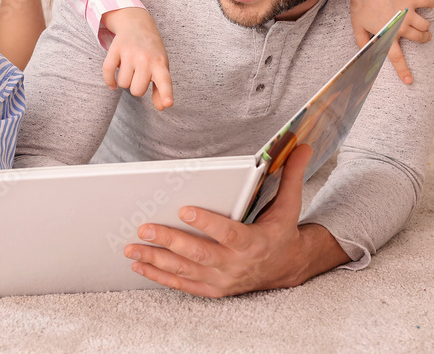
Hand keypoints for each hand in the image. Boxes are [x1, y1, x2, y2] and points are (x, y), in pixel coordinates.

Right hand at [101, 7, 173, 109]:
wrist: (137, 23)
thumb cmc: (152, 51)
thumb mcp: (161, 66)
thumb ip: (161, 88)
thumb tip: (162, 107)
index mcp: (160, 63)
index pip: (164, 81)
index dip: (166, 93)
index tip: (168, 103)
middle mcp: (145, 58)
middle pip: (136, 91)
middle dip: (136, 88)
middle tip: (139, 76)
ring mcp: (129, 53)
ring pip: (123, 83)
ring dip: (125, 81)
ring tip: (130, 70)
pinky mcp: (115, 49)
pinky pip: (108, 72)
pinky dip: (109, 81)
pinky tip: (112, 84)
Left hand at [123, 145, 347, 296]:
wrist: (287, 268)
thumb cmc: (282, 232)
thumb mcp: (291, 205)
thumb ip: (292, 175)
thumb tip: (301, 145)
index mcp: (255, 243)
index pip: (228, 234)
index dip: (207, 223)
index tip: (184, 209)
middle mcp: (237, 265)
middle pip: (199, 253)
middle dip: (170, 241)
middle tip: (145, 227)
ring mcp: (223, 280)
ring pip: (185, 270)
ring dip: (157, 259)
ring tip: (132, 247)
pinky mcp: (213, 289)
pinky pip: (183, 284)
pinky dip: (160, 276)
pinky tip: (140, 265)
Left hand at [345, 0, 433, 84]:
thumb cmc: (361, 5)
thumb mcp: (357, 27)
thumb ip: (362, 42)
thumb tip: (366, 53)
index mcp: (388, 35)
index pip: (396, 58)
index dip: (403, 71)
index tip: (409, 81)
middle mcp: (401, 26)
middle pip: (420, 39)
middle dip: (424, 40)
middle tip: (423, 38)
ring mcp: (409, 13)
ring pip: (426, 25)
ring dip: (426, 28)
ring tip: (424, 27)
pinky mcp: (413, 0)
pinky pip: (428, 3)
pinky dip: (430, 5)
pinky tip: (428, 6)